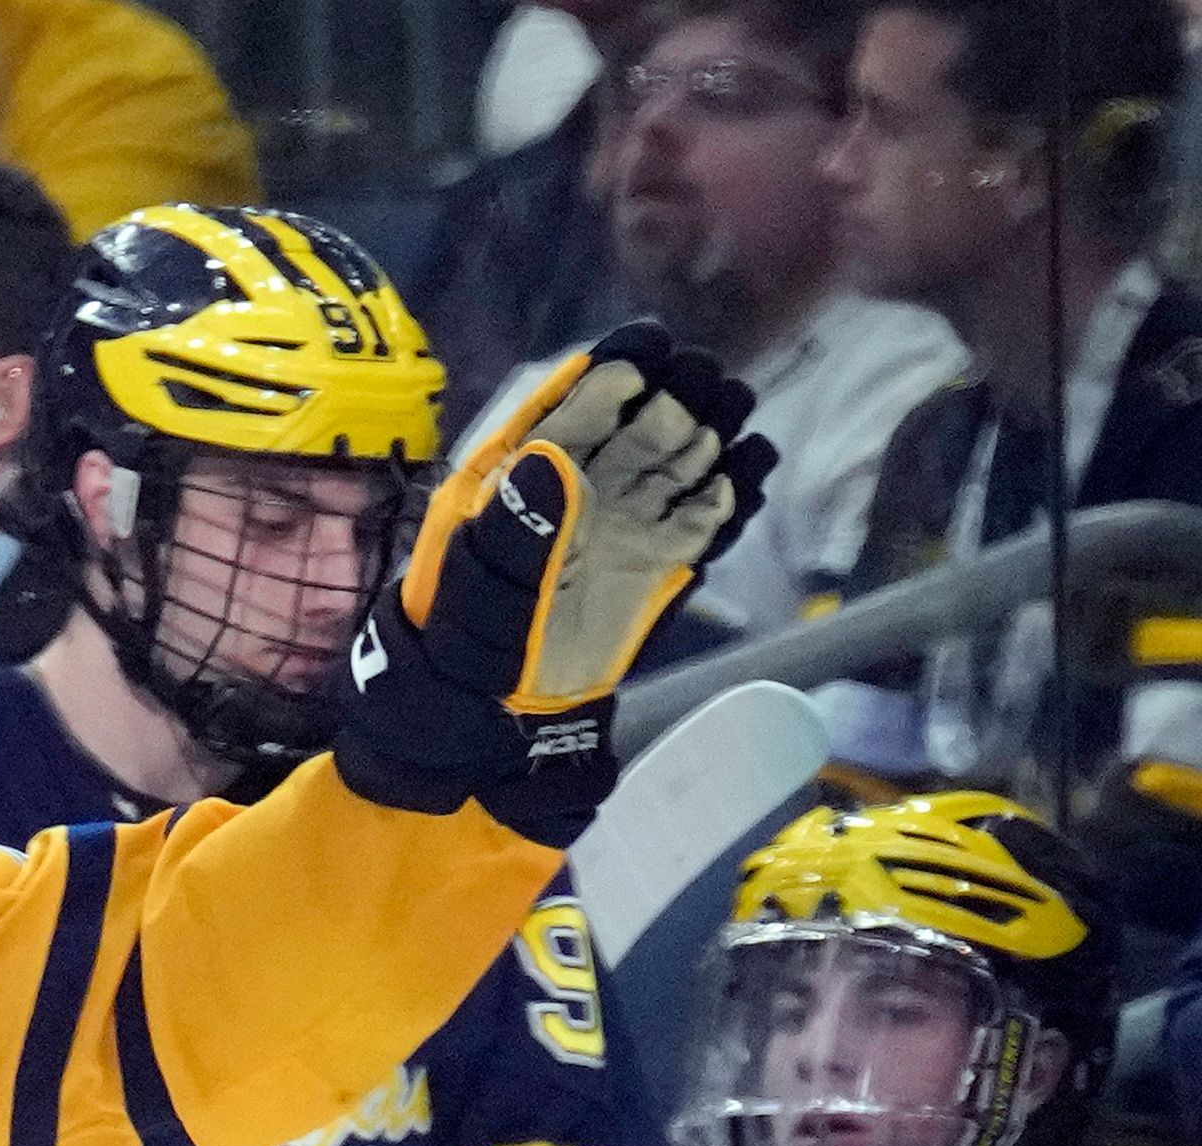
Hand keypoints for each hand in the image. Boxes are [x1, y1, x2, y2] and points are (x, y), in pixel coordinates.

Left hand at [338, 323, 773, 839]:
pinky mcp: (648, 573)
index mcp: (508, 492)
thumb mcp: (473, 599)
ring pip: (668, 465)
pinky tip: (753, 465)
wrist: (479, 736)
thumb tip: (552, 458)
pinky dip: (726, 495)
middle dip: (668, 395)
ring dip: (705, 434)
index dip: (606, 374)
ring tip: (736, 407)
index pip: (561, 413)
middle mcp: (567, 502)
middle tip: (706, 377)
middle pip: (627, 427)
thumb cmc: (455, 663)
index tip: (647, 346)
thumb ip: (514, 533)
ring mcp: (612, 535)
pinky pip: (696, 521)